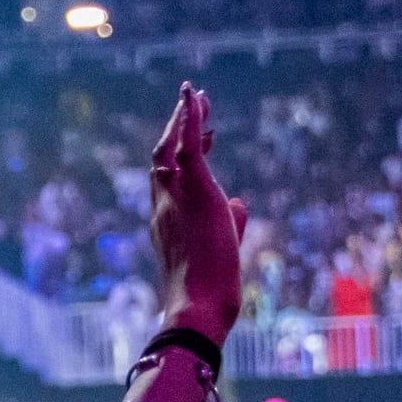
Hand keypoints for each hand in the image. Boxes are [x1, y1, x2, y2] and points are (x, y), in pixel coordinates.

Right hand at [143, 85, 247, 341]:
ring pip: (170, 148)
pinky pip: (188, 146)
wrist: (198, 306)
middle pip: (162, 159)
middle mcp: (163, 206)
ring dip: (183, 120)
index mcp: (166, 223)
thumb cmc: (209, 293)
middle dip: (177, 131)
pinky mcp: (195, 190)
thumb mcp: (225, 250)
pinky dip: (190, 118)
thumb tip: (239, 202)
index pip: (169, 181)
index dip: (182, 156)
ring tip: (196, 96)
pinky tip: (194, 95)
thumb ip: (231, 223)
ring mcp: (175, 197)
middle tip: (196, 106)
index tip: (205, 137)